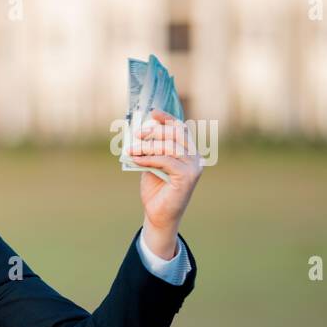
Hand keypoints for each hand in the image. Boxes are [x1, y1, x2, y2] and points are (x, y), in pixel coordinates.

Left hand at [128, 109, 202, 257]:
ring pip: (170, 147)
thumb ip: (150, 150)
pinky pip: (165, 161)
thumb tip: (140, 132)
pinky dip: (148, 159)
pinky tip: (135, 160)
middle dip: (154, 131)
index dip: (167, 119)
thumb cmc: (155, 190)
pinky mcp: (187, 177)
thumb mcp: (151, 164)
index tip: (153, 113)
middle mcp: (195, 157)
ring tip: (131, 150)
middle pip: (176, 134)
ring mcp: (193, 167)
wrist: (157, 214)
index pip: (181, 129)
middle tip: (137, 134)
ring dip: (147, 146)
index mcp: (188, 152)